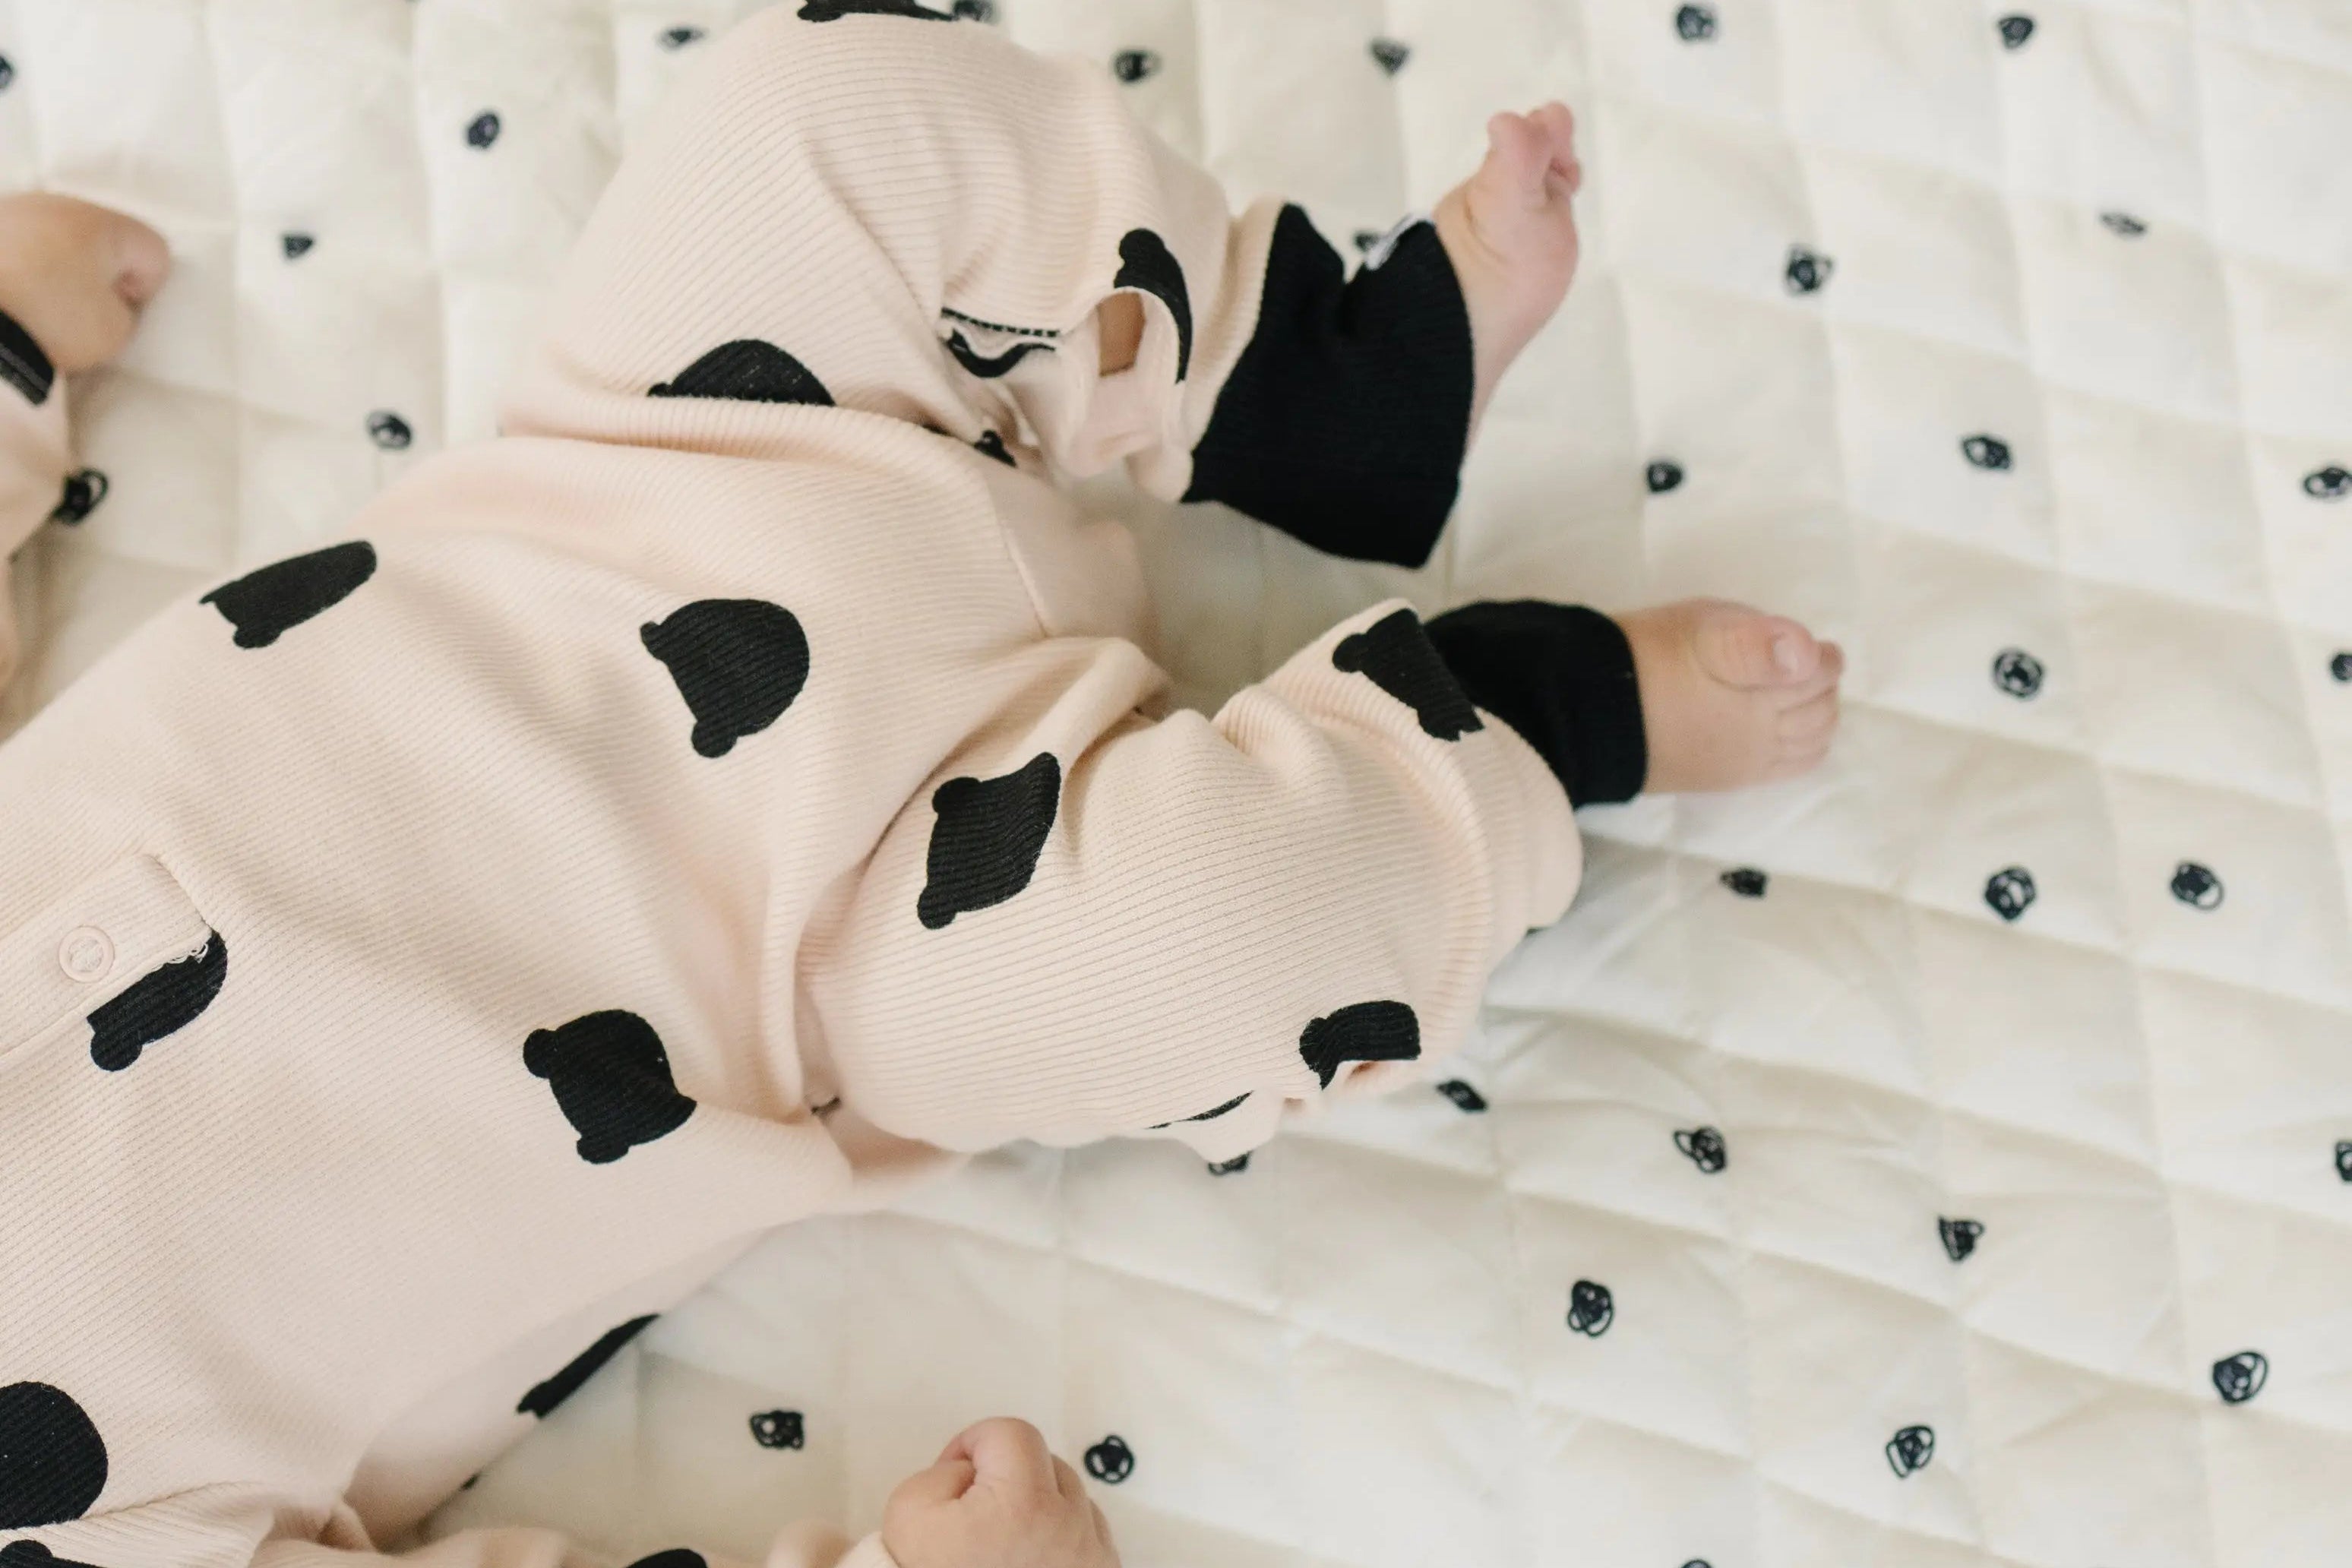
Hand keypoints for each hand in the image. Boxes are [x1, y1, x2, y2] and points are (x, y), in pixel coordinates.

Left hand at [0, 193, 169, 373]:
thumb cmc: (50, 320)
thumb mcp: (113, 332)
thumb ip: (124, 309)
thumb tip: (107, 297)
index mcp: (102, 224)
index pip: (153, 249)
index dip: (146, 287)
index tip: (121, 313)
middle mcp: (57, 203)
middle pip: (101, 236)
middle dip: (99, 270)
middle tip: (82, 309)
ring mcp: (11, 208)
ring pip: (54, 234)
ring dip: (57, 263)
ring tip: (38, 300)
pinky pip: (15, 241)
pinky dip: (20, 262)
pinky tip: (10, 290)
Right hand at [880, 1418, 1118, 1567]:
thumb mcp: (908, 1515)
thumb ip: (939, 1473)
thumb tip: (970, 1473)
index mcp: (1022, 1500)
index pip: (1009, 1432)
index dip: (973, 1445)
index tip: (955, 1478)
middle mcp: (1069, 1524)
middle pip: (1046, 1464)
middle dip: (1008, 1476)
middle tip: (973, 1514)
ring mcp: (1091, 1556)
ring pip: (1072, 1501)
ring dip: (1039, 1508)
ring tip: (1002, 1543)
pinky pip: (1087, 1538)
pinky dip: (1060, 1541)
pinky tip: (1028, 1564)